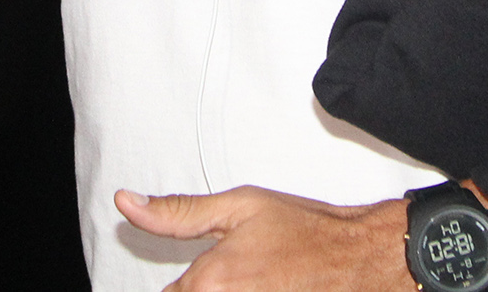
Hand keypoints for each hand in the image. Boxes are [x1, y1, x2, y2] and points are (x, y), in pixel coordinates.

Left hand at [115, 185, 416, 291]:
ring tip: (260, 279)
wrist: (360, 257)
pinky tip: (270, 287)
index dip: (185, 285)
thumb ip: (178, 212)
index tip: (214, 271)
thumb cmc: (306, 230)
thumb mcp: (239, 206)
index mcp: (210, 282)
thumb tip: (126, 204)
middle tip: (242, 272)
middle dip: (206, 291)